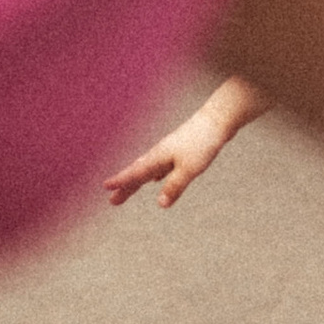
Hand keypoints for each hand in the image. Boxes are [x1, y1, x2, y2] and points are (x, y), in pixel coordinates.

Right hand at [106, 93, 250, 209]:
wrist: (218, 119)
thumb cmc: (203, 142)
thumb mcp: (190, 168)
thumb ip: (175, 186)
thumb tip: (160, 204)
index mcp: (158, 157)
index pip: (135, 173)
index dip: (121, 182)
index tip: (105, 188)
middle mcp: (160, 153)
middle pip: (138, 173)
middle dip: (125, 187)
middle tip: (112, 201)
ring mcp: (169, 150)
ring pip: (148, 168)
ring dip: (137, 180)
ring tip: (127, 189)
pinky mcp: (179, 150)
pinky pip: (160, 165)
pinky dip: (153, 173)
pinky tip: (156, 178)